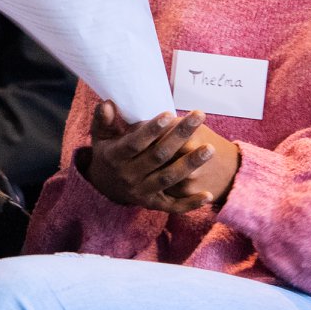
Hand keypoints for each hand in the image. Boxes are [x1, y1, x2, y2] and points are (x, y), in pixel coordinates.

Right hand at [85, 103, 240, 212]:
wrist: (105, 187)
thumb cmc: (108, 153)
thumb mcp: (100, 136)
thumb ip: (103, 119)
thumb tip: (108, 103)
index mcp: (115, 157)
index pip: (135, 143)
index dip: (151, 130)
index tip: (169, 114)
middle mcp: (128, 176)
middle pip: (158, 157)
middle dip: (180, 136)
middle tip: (199, 116)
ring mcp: (141, 192)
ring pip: (169, 178)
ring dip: (190, 164)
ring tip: (209, 148)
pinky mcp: (152, 204)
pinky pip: (172, 206)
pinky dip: (190, 203)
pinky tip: (209, 194)